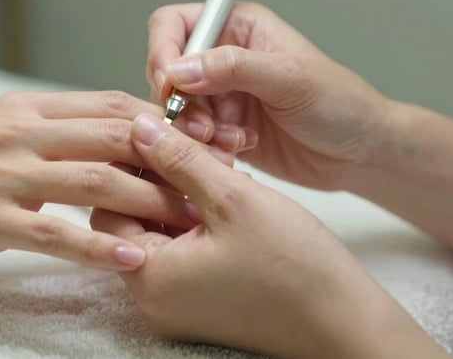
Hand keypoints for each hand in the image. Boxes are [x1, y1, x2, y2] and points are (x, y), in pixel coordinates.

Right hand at [0, 91, 215, 272]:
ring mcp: (3, 175)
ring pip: (95, 181)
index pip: (112, 105)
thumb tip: (113, 137)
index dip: (165, 122)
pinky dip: (98, 248)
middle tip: (213, 182)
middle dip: (172, 159)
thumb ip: (52, 130)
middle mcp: (21, 133)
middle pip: (115, 137)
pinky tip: (132, 260)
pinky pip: (55, 234)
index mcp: (27, 108)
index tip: (202, 144)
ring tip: (189, 222)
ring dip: (149, 202)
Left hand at [91, 114, 448, 357]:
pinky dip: (194, 224)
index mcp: (150, 277)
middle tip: (192, 155)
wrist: (345, 324)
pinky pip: (179, 254)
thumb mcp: (234, 199)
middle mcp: (153, 299)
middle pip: (130, 222)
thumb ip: (180, 159)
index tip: (163, 140)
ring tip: (215, 176)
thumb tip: (139, 127)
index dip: (131, 167)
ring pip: (158, 234)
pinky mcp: (200, 305)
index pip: (107, 209)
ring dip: (179, 200)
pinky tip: (225, 203)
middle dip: (158, 183)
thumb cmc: (296, 268)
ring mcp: (176, 306)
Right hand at [146, 2, 390, 189]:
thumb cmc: (340, 103)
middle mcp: (223, 57)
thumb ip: (233, 68)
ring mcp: (222, 94)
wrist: (359, 152)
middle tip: (205, 125)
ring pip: (176, 109)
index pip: (174, 24)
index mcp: (238, 26)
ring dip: (196, 129)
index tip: (168, 85)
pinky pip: (192, 137)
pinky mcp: (223, 128)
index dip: (162, 51)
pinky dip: (209, 146)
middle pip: (167, 71)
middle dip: (180, 101)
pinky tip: (241, 149)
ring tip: (233, 140)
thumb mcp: (289, 78)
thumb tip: (179, 69)